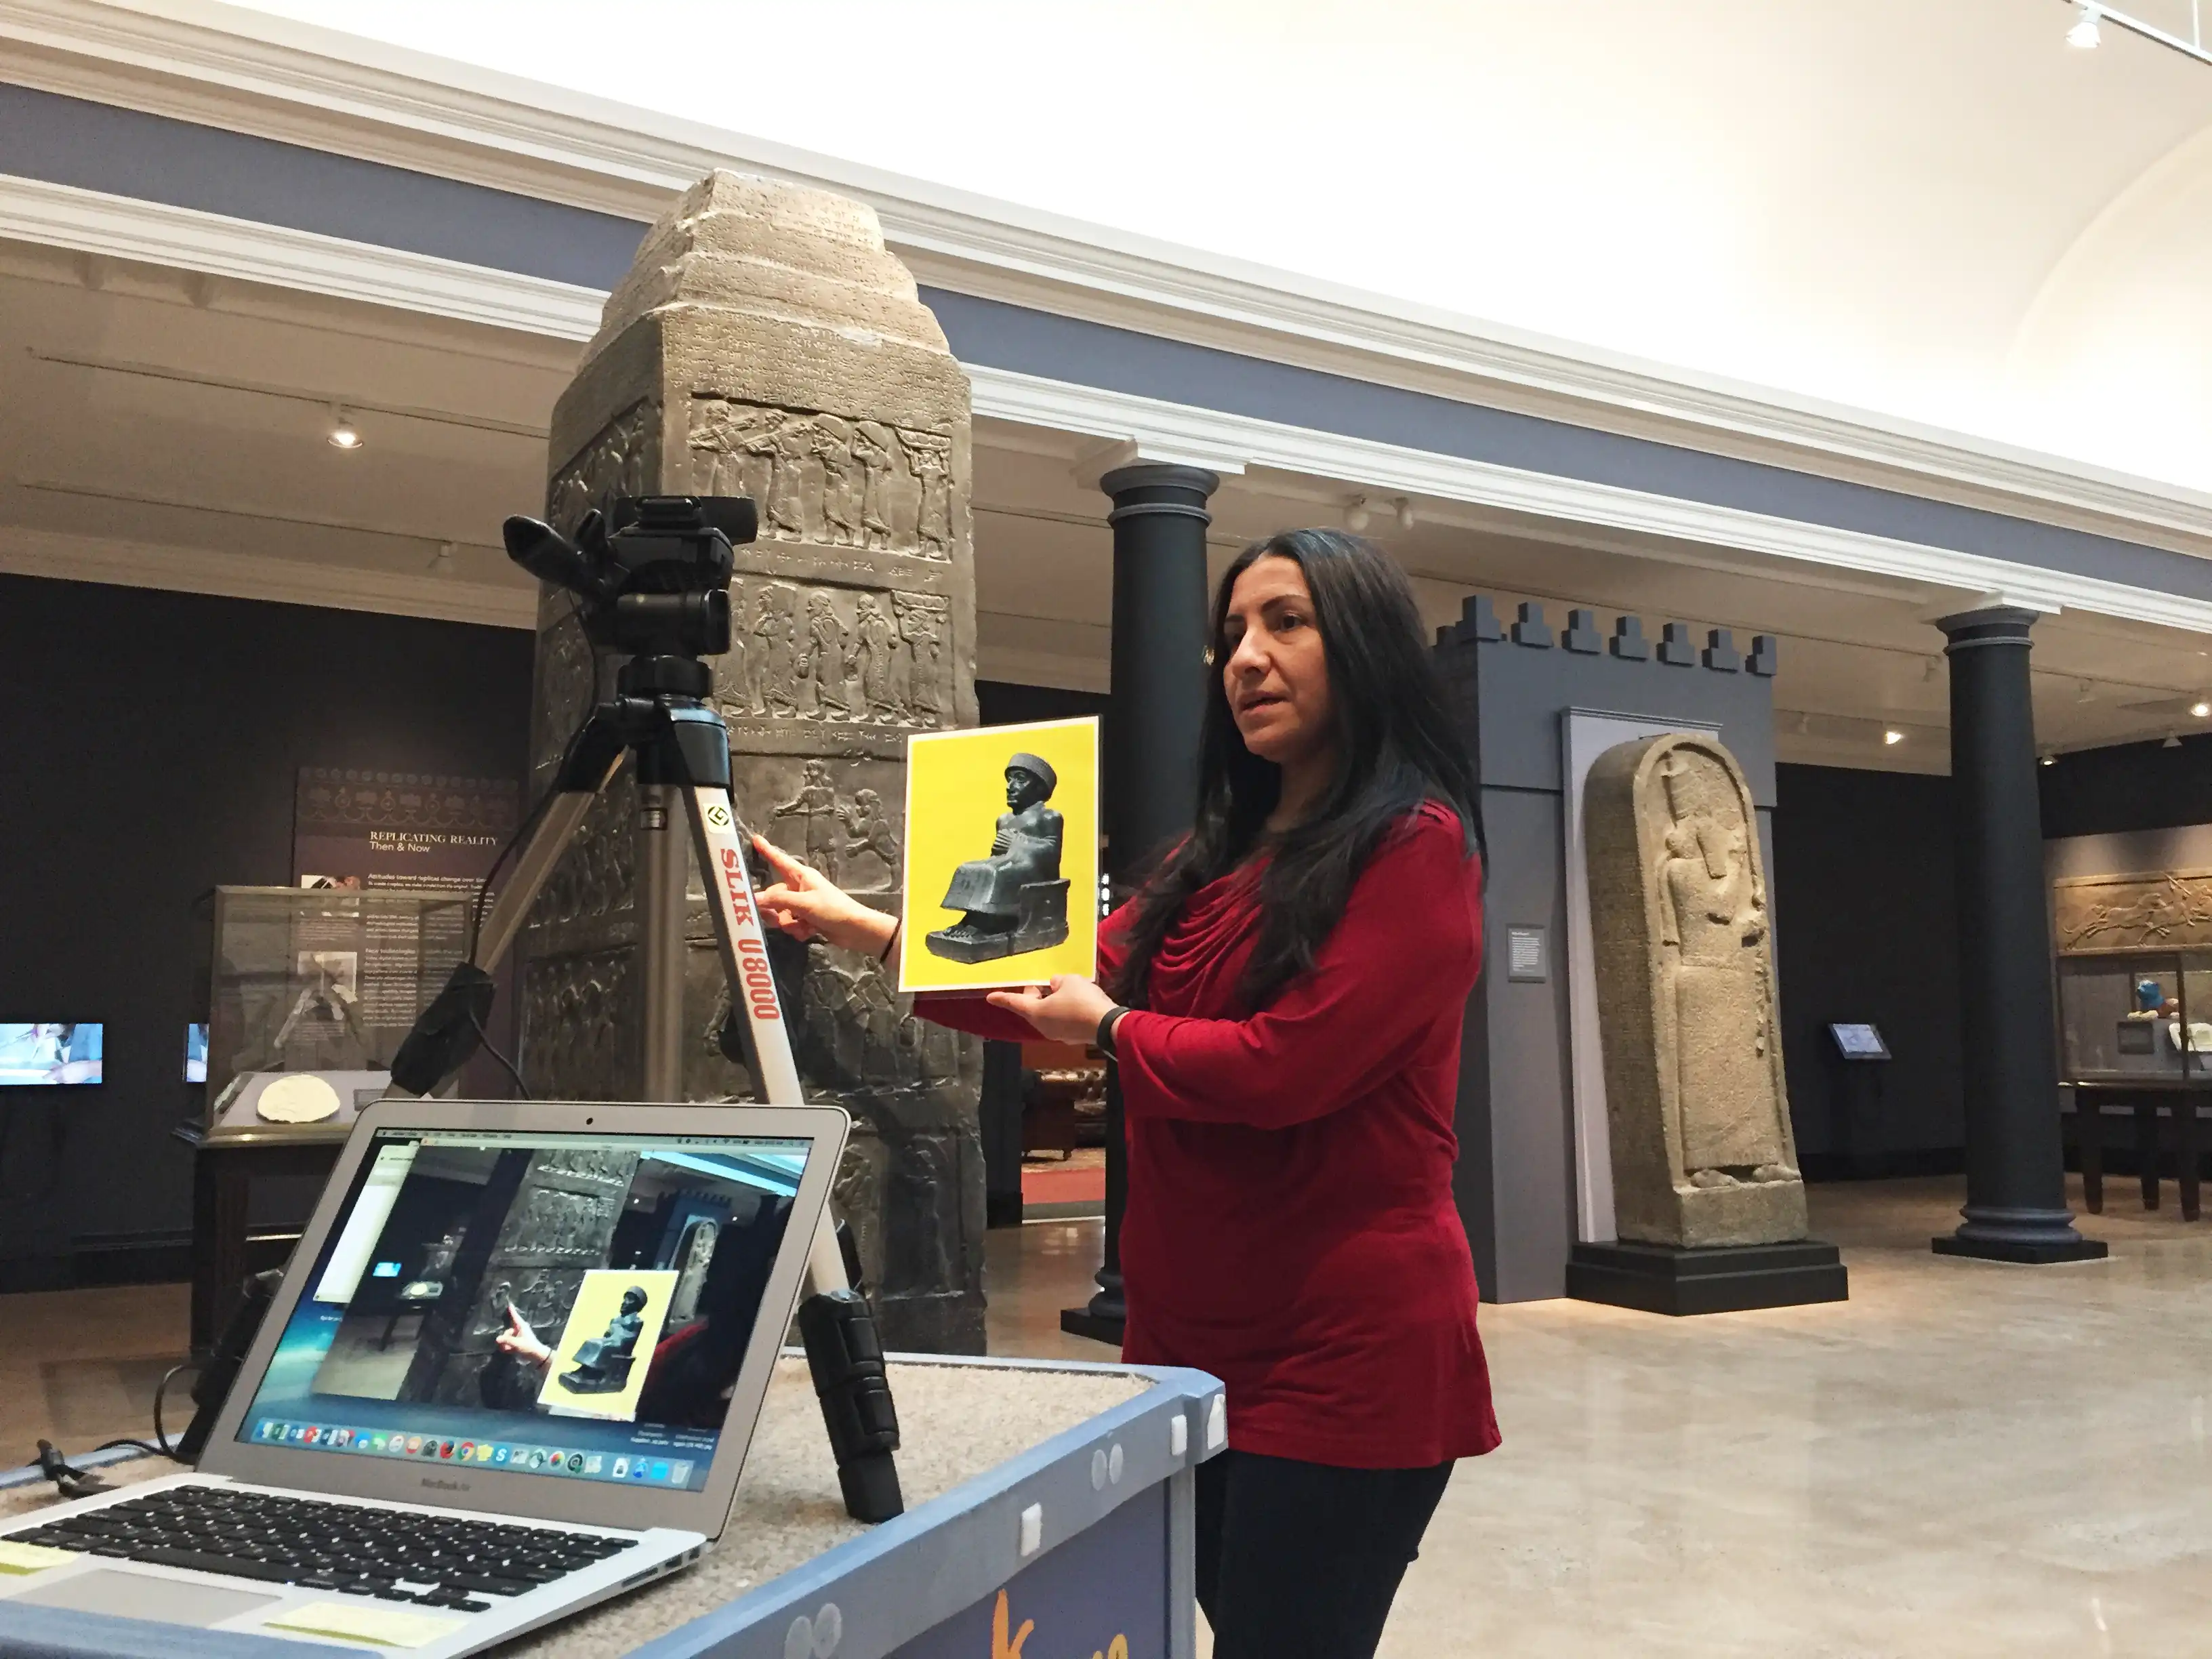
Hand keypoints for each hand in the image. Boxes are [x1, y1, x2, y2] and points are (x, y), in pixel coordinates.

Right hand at [494, 1305, 552, 1365]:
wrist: (536, 1355)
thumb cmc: (528, 1346)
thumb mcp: (517, 1343)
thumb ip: (506, 1340)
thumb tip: (497, 1339)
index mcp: (521, 1326)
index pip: (515, 1316)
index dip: (512, 1310)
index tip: (509, 1303)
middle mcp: (519, 1330)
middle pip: (507, 1331)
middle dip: (505, 1337)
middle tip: (504, 1343)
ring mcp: (517, 1336)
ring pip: (507, 1338)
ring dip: (506, 1343)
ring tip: (508, 1348)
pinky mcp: (516, 1342)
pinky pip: (508, 1343)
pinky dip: (507, 1347)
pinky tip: (509, 1351)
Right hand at [753, 836, 897, 956]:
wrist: (855, 930)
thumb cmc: (832, 909)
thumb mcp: (803, 903)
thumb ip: (778, 901)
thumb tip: (753, 899)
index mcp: (801, 876)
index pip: (779, 860)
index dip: (767, 850)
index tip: (755, 838)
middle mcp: (799, 888)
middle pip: (774, 896)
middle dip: (775, 911)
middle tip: (779, 920)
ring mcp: (803, 904)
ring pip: (781, 913)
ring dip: (788, 924)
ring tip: (802, 927)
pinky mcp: (807, 919)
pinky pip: (791, 924)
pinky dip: (797, 931)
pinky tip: (809, 933)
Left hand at [986, 975, 1117, 1045]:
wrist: (1107, 1025)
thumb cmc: (1082, 1000)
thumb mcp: (1069, 981)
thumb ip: (1058, 982)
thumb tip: (1055, 986)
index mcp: (1036, 1012)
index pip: (1015, 1003)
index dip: (1002, 998)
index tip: (989, 997)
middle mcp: (1043, 1026)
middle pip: (1032, 1008)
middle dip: (1035, 995)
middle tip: (1045, 983)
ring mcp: (1057, 1034)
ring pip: (1048, 1015)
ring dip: (1051, 1002)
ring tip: (1064, 990)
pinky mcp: (1071, 1037)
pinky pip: (1061, 1021)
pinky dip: (1063, 1011)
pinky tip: (1077, 1002)